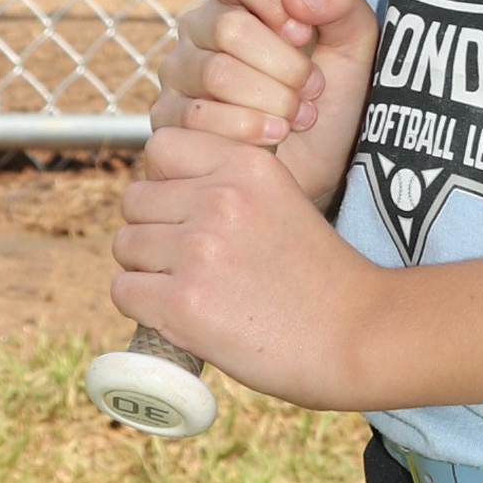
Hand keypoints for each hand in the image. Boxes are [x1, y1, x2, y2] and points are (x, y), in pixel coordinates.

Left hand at [110, 127, 385, 409]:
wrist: (357, 336)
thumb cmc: (321, 277)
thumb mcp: (283, 200)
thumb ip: (229, 186)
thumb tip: (159, 193)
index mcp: (247, 165)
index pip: (161, 146)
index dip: (166, 181)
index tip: (187, 211)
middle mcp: (220, 197)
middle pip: (135, 201)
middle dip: (155, 230)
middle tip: (193, 262)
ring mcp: (198, 249)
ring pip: (126, 246)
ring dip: (148, 270)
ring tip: (193, 289)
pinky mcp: (182, 302)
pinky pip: (125, 291)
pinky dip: (144, 307)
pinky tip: (181, 314)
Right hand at [152, 0, 377, 208]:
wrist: (320, 167)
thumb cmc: (333, 99)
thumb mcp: (354, 46)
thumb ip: (341, 3)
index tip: (302, 31)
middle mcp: (200, 29)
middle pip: (230, 28)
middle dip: (285, 65)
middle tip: (313, 88)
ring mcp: (179, 73)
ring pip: (217, 74)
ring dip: (272, 100)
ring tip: (300, 116)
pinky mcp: (168, 120)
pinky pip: (199, 116)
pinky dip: (250, 129)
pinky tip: (277, 137)